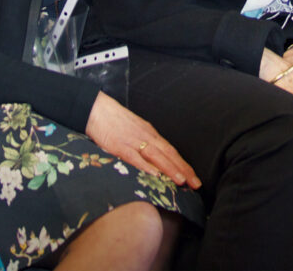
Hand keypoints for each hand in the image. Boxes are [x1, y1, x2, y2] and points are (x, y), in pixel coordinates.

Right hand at [86, 93, 200, 188]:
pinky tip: (154, 174)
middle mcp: (146, 137)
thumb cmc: (114, 121)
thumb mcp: (135, 131)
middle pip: (168, 154)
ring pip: (156, 156)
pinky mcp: (119, 145)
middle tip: (196, 184)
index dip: (183, 165)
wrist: (97, 109)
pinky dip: (145, 165)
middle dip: (183, 170)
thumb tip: (154, 162)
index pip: (171, 151)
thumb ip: (144, 145)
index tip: (193, 177)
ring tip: (181, 181)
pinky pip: (134, 157)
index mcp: (150, 134)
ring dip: (169, 169)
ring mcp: (133, 141)